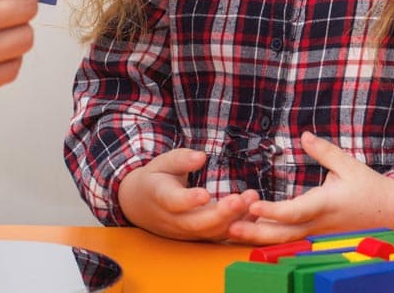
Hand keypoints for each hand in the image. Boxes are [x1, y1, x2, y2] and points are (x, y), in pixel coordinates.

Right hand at [117, 148, 260, 240]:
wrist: (140, 205)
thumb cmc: (156, 179)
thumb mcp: (163, 163)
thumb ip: (181, 159)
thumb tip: (201, 157)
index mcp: (160, 196)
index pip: (173, 202)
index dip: (188, 200)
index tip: (205, 194)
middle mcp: (172, 220)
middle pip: (196, 223)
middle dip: (220, 214)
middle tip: (240, 200)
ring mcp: (184, 232)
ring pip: (210, 232)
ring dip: (233, 219)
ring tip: (251, 199)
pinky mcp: (196, 237)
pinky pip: (218, 235)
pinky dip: (237, 226)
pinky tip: (253, 211)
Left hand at [226, 132, 393, 244]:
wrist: (392, 213)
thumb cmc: (370, 188)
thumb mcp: (348, 165)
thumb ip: (324, 151)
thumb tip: (304, 135)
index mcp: (327, 204)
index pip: (297, 211)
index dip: (274, 211)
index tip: (253, 206)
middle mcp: (319, 224)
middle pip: (284, 234)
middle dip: (255, 231)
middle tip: (228, 226)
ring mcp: (318, 236)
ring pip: (285, 242)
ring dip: (258, 238)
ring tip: (232, 231)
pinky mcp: (317, 240)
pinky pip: (291, 242)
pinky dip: (270, 240)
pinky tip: (251, 236)